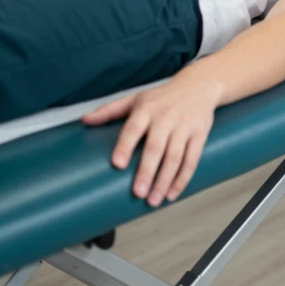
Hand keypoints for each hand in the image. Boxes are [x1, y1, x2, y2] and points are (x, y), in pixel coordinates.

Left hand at [83, 77, 220, 206]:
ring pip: (175, 157)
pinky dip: (183, 178)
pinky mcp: (199, 134)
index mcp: (147, 109)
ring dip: (164, 180)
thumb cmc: (162, 97)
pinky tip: (172, 194)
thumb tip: (84, 120)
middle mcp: (166, 117)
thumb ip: (110, 110)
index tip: (117, 164)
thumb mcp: (136, 99)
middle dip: (147, 171)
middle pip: (156, 147)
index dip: (125, 145)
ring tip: (153, 201)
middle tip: (138, 193)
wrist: (198, 85)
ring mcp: (184, 126)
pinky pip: (192, 159)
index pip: (134, 127)